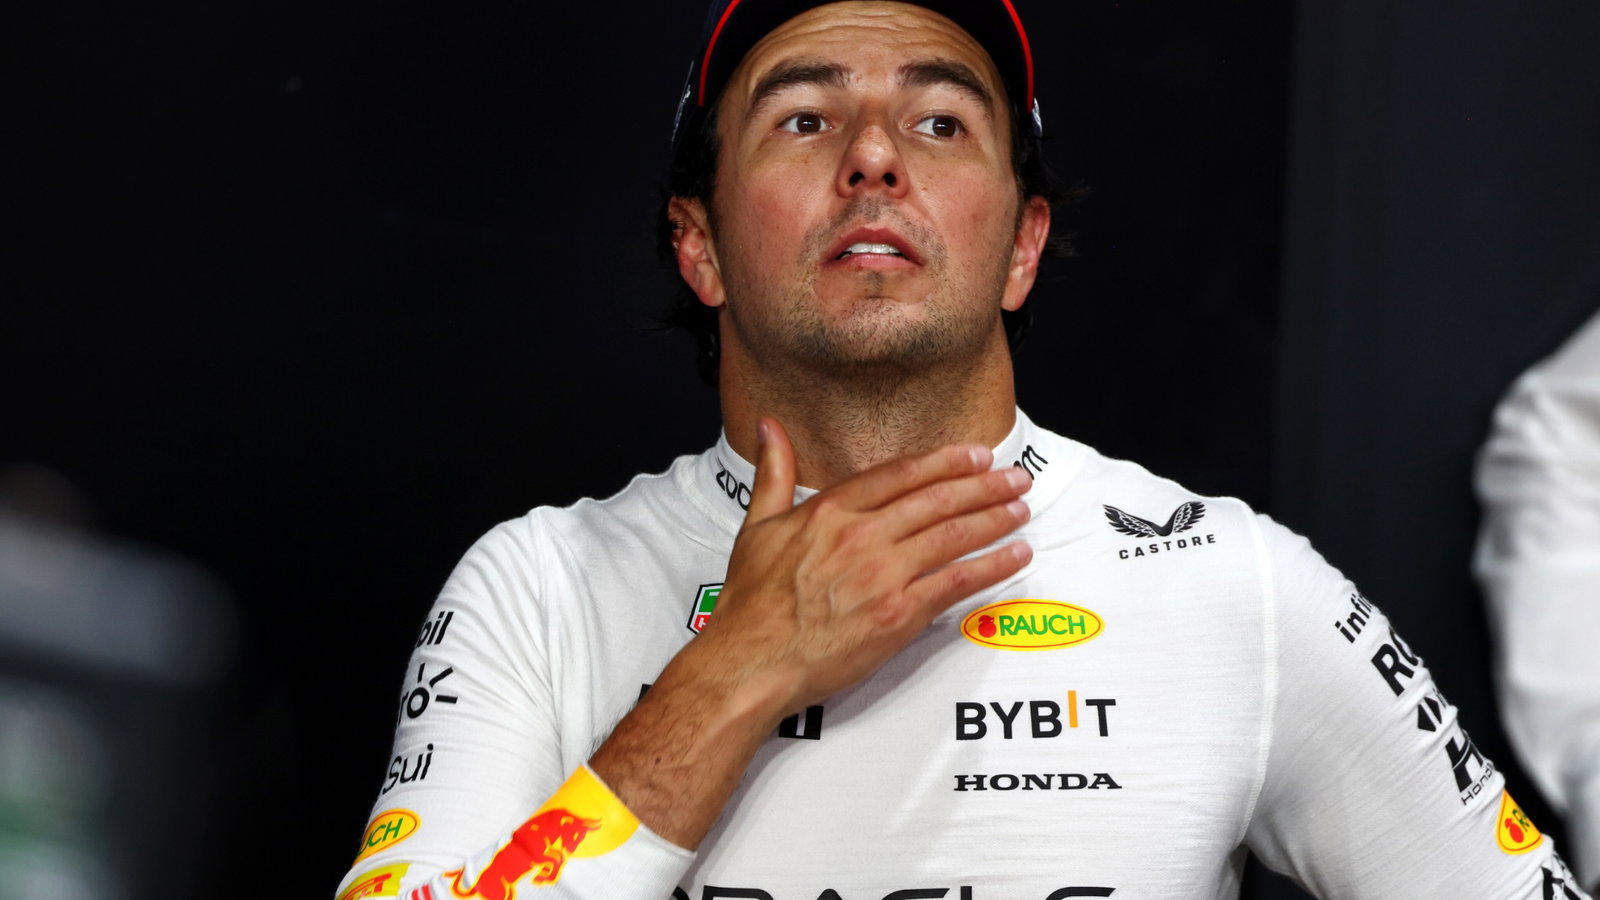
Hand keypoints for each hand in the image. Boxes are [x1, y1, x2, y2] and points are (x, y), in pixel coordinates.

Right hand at [692, 416, 1033, 718]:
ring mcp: (883, 575)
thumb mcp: (756, 526)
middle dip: (984, 485)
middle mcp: (862, 535)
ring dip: (994, 519)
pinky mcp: (899, 615)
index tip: (975, 455)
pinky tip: (1015, 555)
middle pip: (937, 500)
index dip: (945, 462)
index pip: (902, 474)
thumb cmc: (750, 604)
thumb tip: (770, 428)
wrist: (751, 661)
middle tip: (1016, 477)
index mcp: (831, 510)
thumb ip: (773, 473)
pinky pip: (957, 582)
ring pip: (953, 535)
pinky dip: (992, 566)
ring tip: (1020, 509)